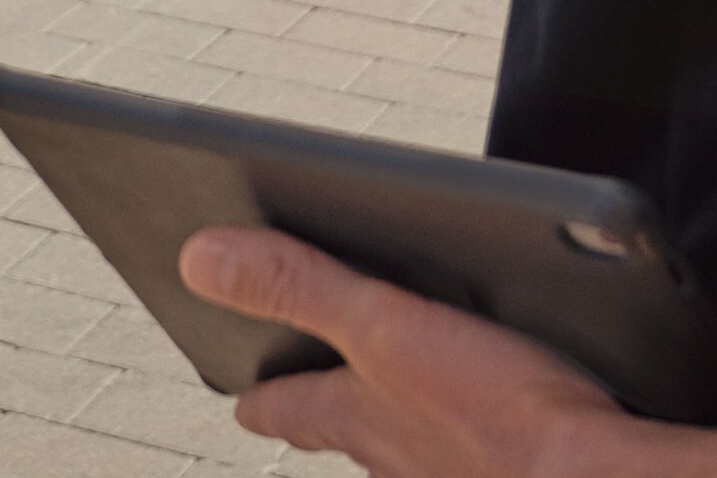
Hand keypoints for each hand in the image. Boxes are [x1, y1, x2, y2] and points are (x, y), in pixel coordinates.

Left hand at [180, 227, 634, 477]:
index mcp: (366, 416)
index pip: (297, 404)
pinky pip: (475, 452)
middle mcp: (406, 456)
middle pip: (352, 431)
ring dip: (398, 424)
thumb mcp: (386, 327)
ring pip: (411, 448)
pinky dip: (469, 436)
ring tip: (394, 407)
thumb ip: (298, 286)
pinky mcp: (518, 471)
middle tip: (301, 406)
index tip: (242, 403)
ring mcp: (462, 472)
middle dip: (326, 410)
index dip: (266, 396)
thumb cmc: (507, 421)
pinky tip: (496, 425)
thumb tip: (197, 260)